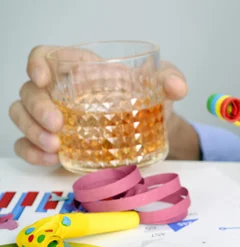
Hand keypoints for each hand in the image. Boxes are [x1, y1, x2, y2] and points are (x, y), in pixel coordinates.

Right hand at [8, 45, 198, 164]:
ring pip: (22, 116)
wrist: (154, 130)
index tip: (43, 78)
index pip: (47, 56)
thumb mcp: (160, 85)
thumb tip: (178, 87)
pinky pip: (27, 144)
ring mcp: (54, 118)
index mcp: (81, 70)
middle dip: (37, 108)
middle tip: (58, 125)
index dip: (37, 63)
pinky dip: (32, 152)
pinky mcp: (55, 143)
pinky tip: (50, 159)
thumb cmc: (149, 100)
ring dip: (31, 131)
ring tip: (55, 147)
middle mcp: (61, 92)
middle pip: (30, 91)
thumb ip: (169, 79)